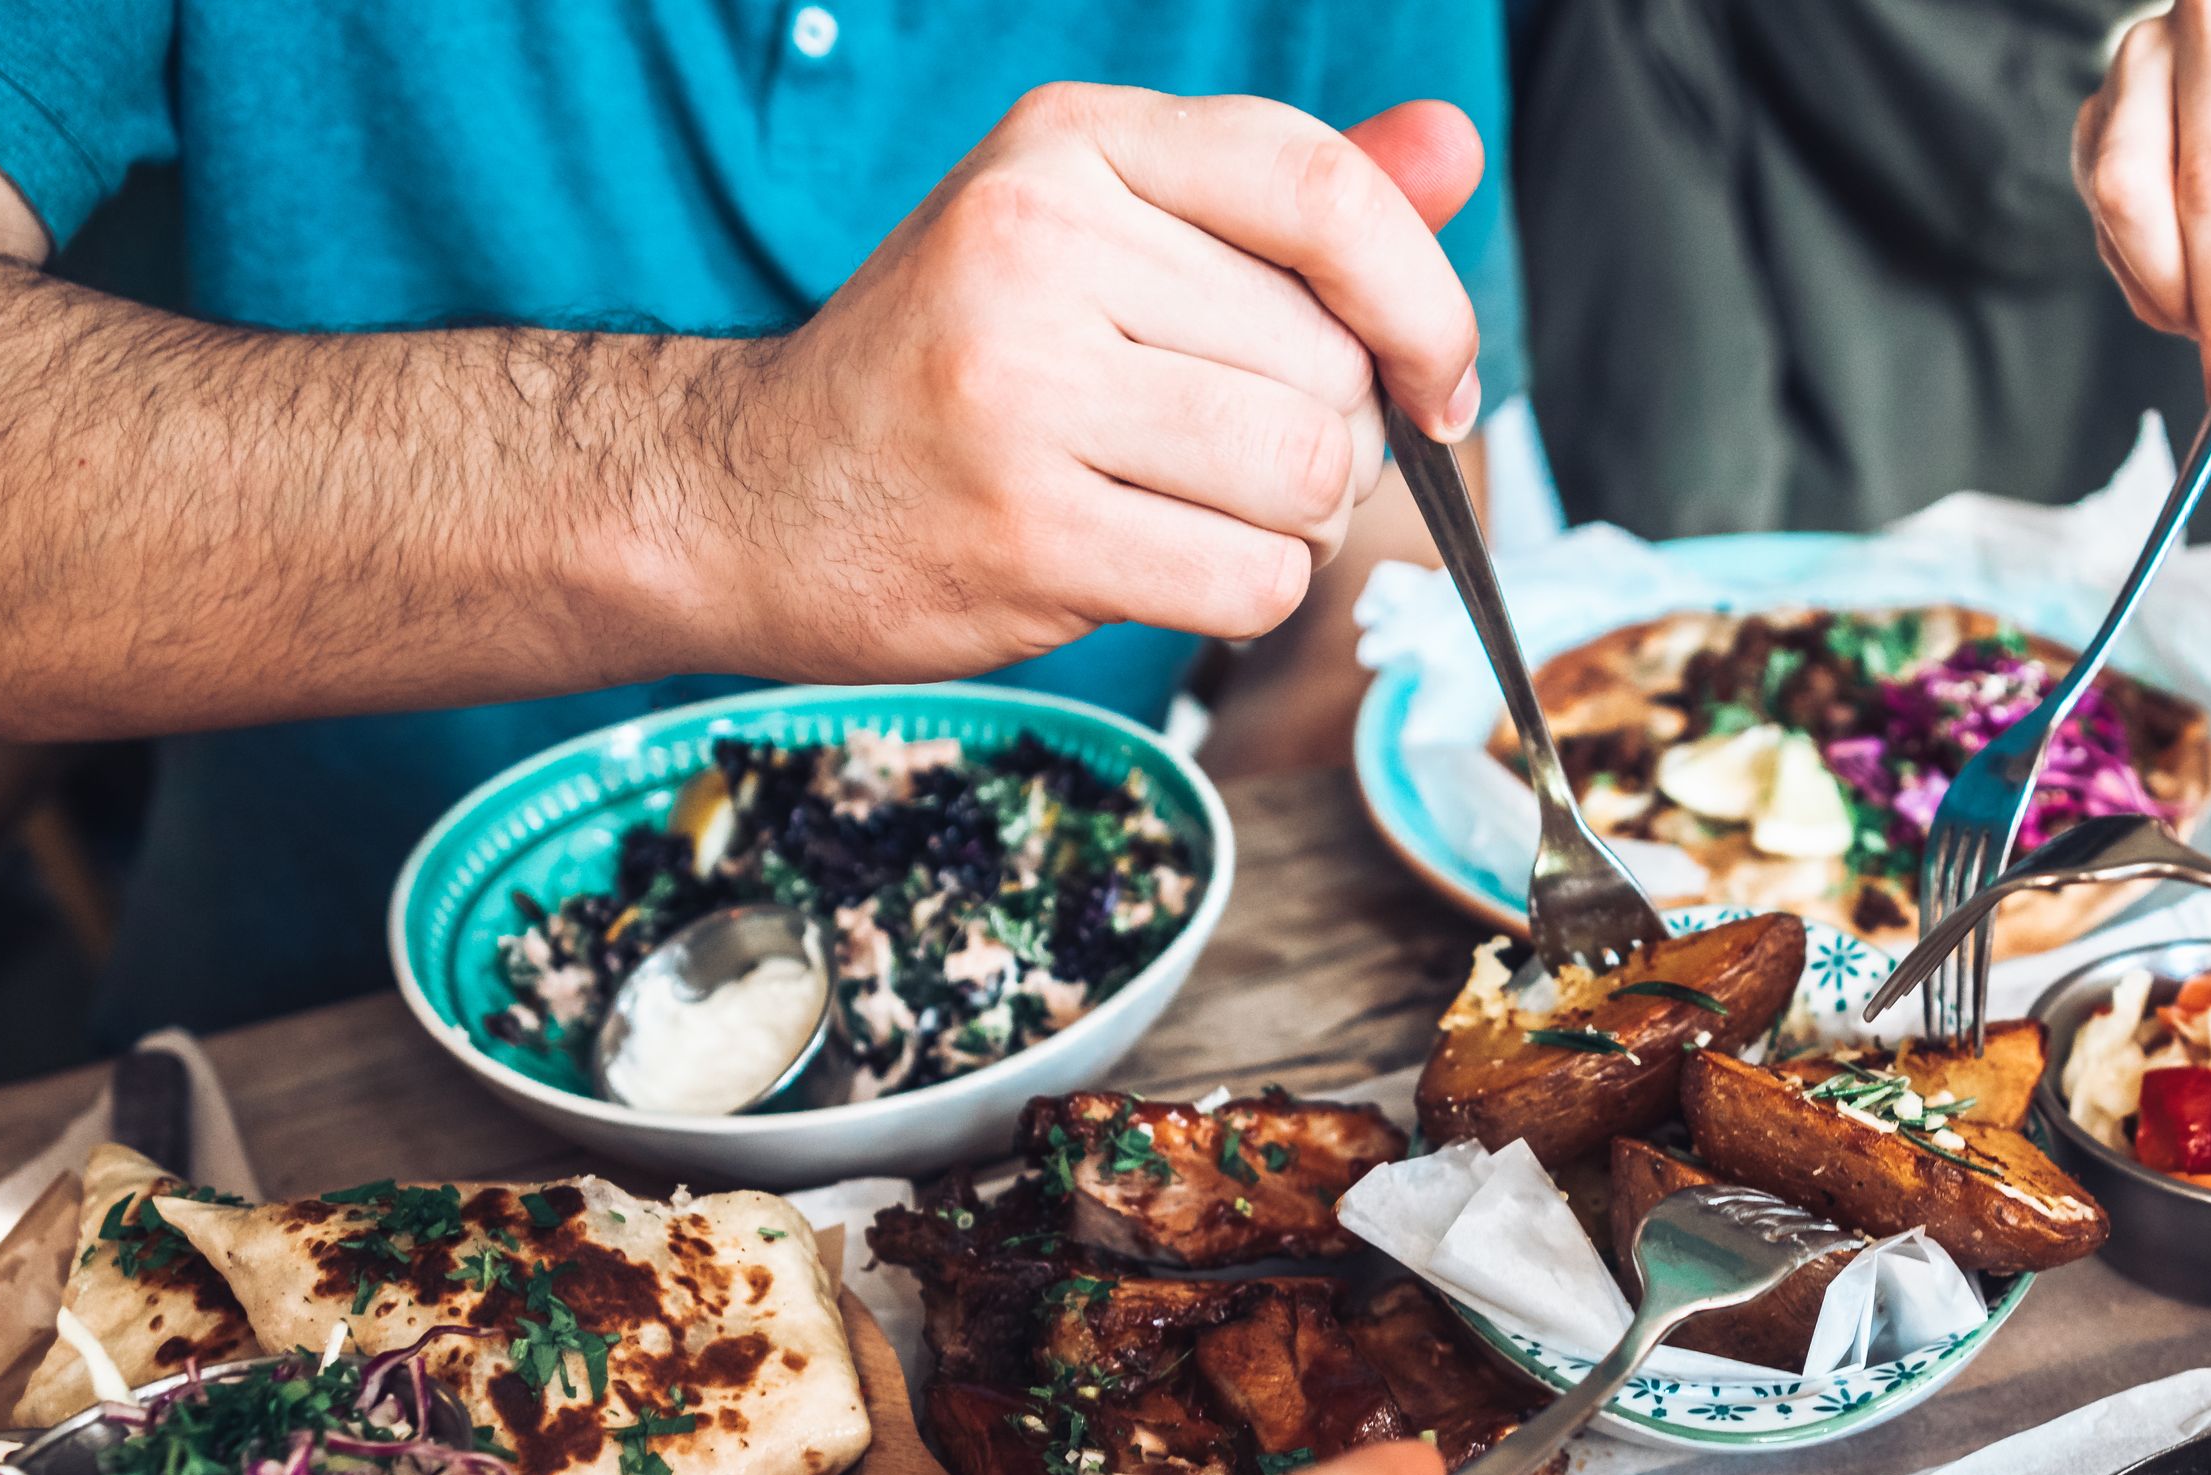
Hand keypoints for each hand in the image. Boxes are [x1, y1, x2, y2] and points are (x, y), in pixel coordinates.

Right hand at [700, 89, 1485, 679]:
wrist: (755, 492)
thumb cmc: (957, 366)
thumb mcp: (1102, 235)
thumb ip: (1284, 206)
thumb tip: (1454, 151)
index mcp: (1073, 144)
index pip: (1323, 191)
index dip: (1424, 301)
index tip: (1438, 380)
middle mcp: (1040, 241)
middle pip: (1331, 362)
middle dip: (1330, 439)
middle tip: (1228, 457)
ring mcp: (1024, 387)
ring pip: (1305, 473)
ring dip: (1292, 525)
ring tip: (1196, 509)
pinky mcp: (1026, 528)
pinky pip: (1249, 579)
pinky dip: (1242, 595)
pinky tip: (1160, 565)